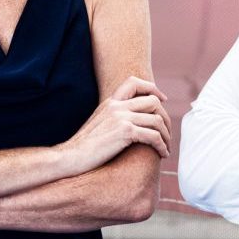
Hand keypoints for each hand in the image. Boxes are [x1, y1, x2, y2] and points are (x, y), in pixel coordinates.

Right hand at [57, 76, 171, 172]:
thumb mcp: (98, 123)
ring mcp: (121, 117)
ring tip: (166, 147)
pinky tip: (162, 154)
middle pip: (153, 101)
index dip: (152, 88)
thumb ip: (113, 117)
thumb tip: (129, 122)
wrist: (71, 156)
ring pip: (157, 120)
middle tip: (167, 133)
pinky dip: (162, 145)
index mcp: (110, 102)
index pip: (134, 83)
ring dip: (166, 135)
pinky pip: (153, 136)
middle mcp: (117, 106)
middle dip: (165, 118)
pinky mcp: (125, 132)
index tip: (162, 100)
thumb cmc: (84, 146)